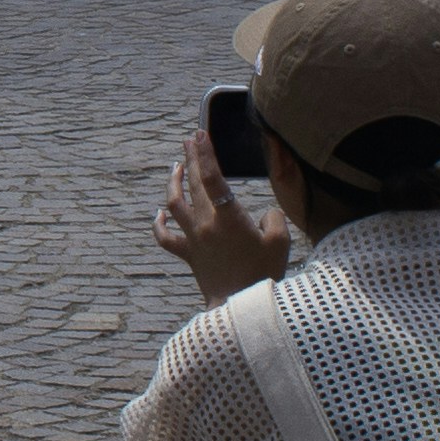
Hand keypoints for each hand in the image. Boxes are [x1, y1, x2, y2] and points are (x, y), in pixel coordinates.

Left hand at [155, 151, 290, 302]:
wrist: (241, 306)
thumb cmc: (263, 274)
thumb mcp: (280, 240)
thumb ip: (272, 217)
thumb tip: (261, 215)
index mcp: (228, 217)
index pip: (212, 177)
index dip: (205, 153)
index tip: (201, 134)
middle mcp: (205, 224)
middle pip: (193, 184)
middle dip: (191, 158)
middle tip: (190, 139)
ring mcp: (193, 239)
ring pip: (174, 204)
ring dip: (173, 182)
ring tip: (175, 165)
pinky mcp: (188, 255)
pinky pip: (166, 237)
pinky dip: (159, 223)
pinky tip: (159, 212)